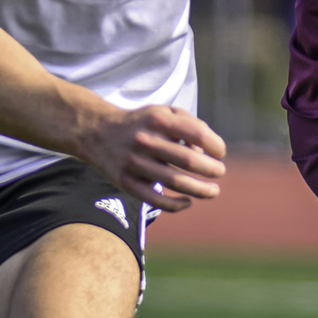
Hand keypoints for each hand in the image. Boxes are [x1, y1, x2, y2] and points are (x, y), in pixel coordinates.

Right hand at [83, 104, 226, 212]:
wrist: (96, 132)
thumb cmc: (141, 124)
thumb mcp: (163, 112)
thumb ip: (189, 124)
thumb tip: (207, 150)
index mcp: (158, 120)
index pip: (197, 133)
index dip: (215, 145)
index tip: (220, 153)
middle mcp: (146, 140)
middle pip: (189, 160)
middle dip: (212, 169)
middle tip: (220, 172)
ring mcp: (134, 163)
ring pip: (175, 182)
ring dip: (201, 190)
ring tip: (214, 191)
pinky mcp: (126, 182)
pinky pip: (154, 199)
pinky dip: (175, 204)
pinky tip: (187, 202)